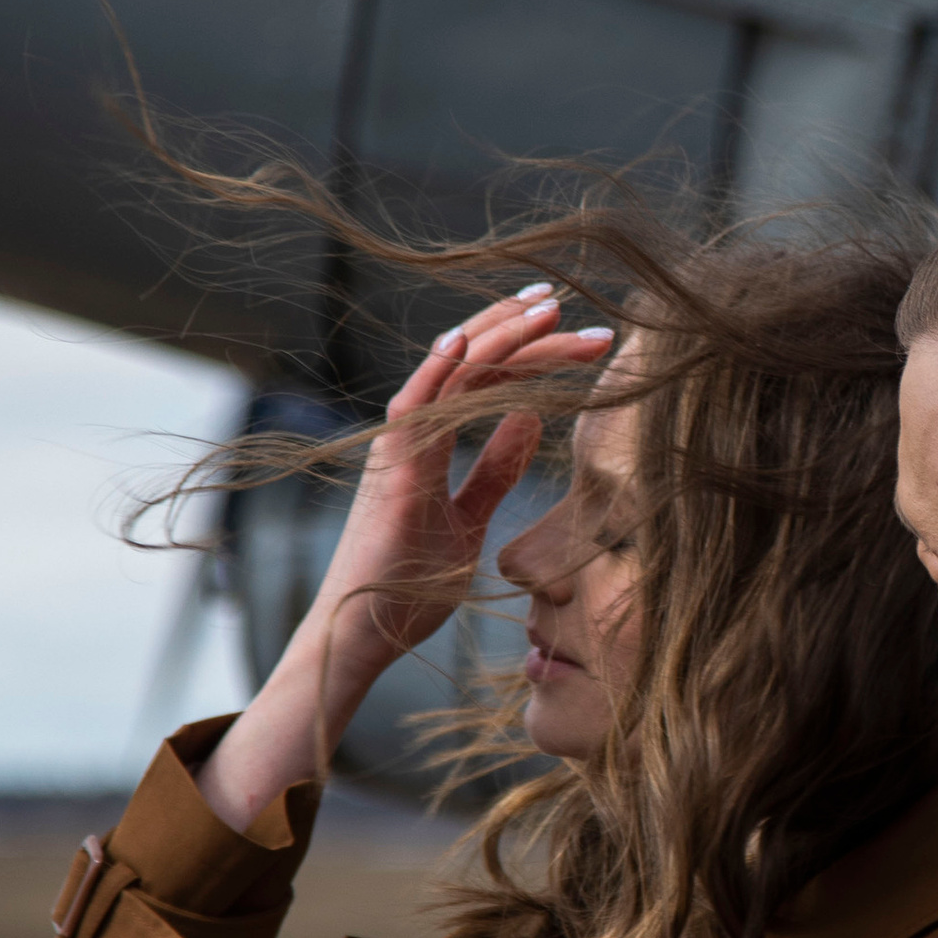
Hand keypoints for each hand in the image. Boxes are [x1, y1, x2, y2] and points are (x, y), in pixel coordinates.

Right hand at [197, 289, 613, 829]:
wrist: (365, 635)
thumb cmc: (407, 583)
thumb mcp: (470, 519)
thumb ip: (495, 471)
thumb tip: (531, 420)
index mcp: (431, 444)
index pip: (484, 379)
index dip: (526, 348)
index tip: (573, 327)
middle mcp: (412, 436)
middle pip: (471, 364)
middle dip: (522, 330)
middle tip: (571, 303)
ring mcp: (399, 452)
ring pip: (449, 373)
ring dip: (498, 336)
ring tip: (548, 310)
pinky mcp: (393, 477)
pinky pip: (412, 411)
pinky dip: (438, 372)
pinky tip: (468, 341)